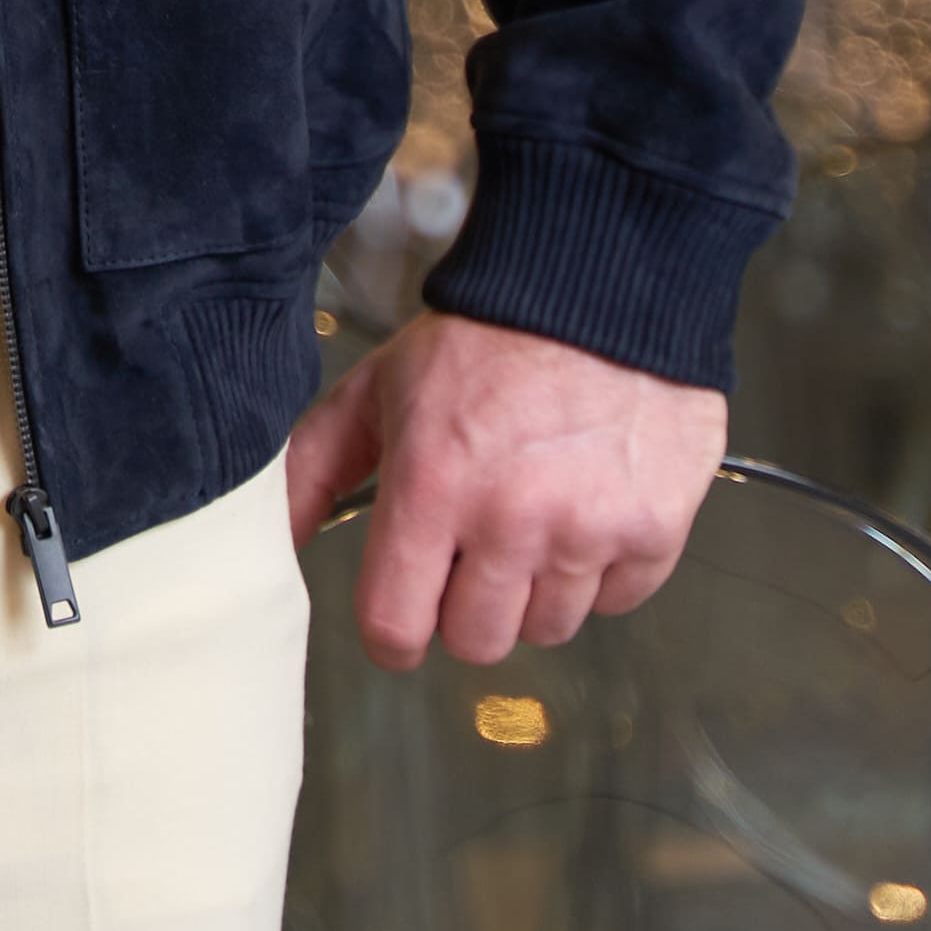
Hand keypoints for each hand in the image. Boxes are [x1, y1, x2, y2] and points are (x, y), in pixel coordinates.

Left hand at [283, 307, 723, 668]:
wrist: (599, 288)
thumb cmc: (486, 340)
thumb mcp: (379, 390)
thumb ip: (316, 468)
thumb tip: (275, 539)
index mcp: (433, 484)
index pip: (396, 627)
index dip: (392, 632)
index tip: (402, 615)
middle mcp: (512, 518)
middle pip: (476, 642)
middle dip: (464, 607)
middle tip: (474, 548)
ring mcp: (589, 529)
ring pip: (548, 628)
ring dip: (535, 589)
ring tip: (535, 515)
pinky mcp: (655, 530)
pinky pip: (618, 602)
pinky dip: (603, 570)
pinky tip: (589, 507)